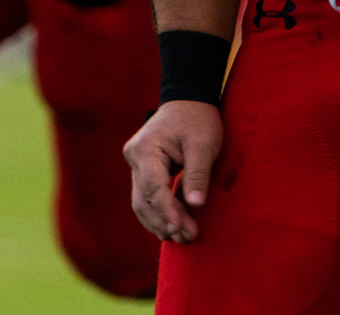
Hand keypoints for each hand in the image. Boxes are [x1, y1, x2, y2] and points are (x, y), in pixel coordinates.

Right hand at [124, 100, 222, 242]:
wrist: (188, 101)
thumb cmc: (198, 119)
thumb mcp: (204, 144)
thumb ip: (198, 174)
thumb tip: (195, 204)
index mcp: (146, 149)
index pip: (153, 187)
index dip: (166, 211)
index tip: (181, 229)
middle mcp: (135, 158)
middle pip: (144, 199)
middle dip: (165, 222)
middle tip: (188, 238)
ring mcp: (137, 165)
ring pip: (142, 202)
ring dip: (161, 222)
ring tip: (183, 238)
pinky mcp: (144, 171)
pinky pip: (148, 197)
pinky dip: (160, 213)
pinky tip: (174, 227)